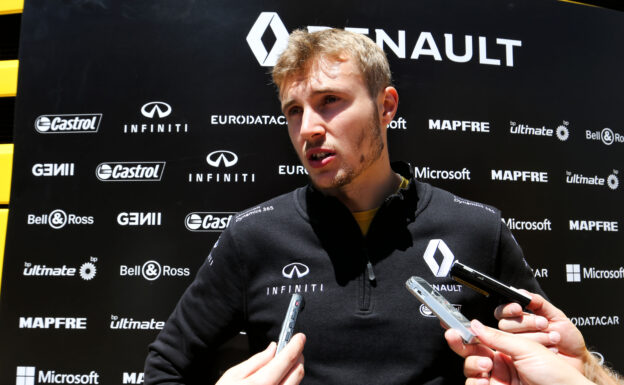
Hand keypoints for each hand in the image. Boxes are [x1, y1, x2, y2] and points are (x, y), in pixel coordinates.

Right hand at [216, 333, 305, 384]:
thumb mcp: (232, 376)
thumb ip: (255, 361)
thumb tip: (272, 348)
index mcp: (261, 384)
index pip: (286, 360)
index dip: (295, 345)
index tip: (299, 337)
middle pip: (297, 372)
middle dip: (298, 357)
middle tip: (294, 348)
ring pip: (296, 383)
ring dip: (294, 371)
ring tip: (285, 364)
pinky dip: (289, 382)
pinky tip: (281, 378)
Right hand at [445, 320, 593, 384]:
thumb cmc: (558, 375)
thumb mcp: (528, 349)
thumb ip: (498, 337)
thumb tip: (475, 325)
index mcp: (509, 348)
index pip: (482, 336)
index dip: (466, 330)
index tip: (450, 323)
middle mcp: (501, 363)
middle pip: (471, 351)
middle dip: (460, 343)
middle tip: (453, 336)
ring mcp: (498, 379)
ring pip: (470, 369)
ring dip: (472, 364)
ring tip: (485, 365)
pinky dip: (475, 382)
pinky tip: (483, 380)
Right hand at [494, 292, 589, 372]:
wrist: (578, 358)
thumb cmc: (567, 338)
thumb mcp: (556, 315)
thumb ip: (538, 302)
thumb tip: (522, 292)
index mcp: (521, 318)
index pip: (502, 311)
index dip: (508, 309)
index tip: (518, 308)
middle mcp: (517, 332)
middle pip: (505, 324)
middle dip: (526, 323)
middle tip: (543, 323)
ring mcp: (519, 347)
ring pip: (513, 338)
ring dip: (536, 336)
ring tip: (553, 337)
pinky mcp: (522, 360)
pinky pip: (520, 353)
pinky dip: (539, 348)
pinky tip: (551, 347)